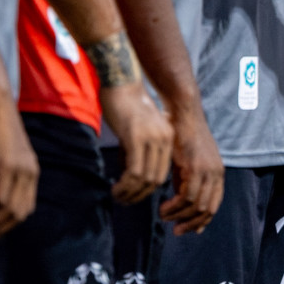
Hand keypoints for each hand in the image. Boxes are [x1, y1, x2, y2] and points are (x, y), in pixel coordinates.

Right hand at [0, 92, 38, 243]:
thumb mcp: (5, 155)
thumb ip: (4, 174)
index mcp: (32, 171)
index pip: (26, 207)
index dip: (10, 224)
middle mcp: (30, 172)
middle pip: (20, 212)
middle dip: (0, 229)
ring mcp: (20, 169)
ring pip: (9, 208)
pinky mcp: (6, 165)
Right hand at [102, 82, 173, 203]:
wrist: (121, 83)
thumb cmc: (126, 105)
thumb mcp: (139, 130)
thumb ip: (140, 150)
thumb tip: (133, 177)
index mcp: (168, 138)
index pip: (162, 174)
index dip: (147, 190)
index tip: (132, 195)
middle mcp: (164, 139)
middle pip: (156, 180)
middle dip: (139, 196)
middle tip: (123, 200)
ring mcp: (151, 138)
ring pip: (144, 179)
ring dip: (130, 193)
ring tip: (117, 196)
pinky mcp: (136, 137)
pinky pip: (134, 171)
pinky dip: (125, 185)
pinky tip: (115, 188)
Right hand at [159, 104, 224, 235]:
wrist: (181, 115)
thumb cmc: (181, 137)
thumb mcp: (187, 164)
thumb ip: (187, 183)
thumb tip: (185, 206)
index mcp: (217, 173)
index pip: (214, 205)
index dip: (201, 220)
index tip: (186, 229)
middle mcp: (216, 173)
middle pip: (207, 209)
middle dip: (190, 223)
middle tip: (175, 230)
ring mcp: (207, 171)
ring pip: (195, 205)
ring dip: (178, 216)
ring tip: (164, 215)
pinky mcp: (195, 167)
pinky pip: (186, 196)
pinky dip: (174, 206)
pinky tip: (163, 207)